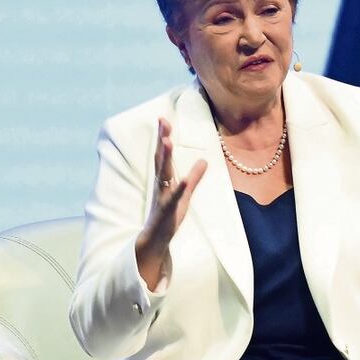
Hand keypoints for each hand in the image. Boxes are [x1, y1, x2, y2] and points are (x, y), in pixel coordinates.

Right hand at [135, 118, 206, 289]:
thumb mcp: (185, 194)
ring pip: (163, 174)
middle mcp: (161, 185)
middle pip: (160, 158)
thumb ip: (194, 178)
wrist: (156, 241)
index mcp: (164, 180)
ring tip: (167, 141)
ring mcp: (163, 196)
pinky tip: (183, 178)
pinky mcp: (167, 210)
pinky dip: (179, 187)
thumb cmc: (169, 216)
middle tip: (162, 120)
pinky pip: (174, 197)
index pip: (163, 155)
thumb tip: (204, 161)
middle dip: (161, 139)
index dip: (163, 136)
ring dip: (165, 157)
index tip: (163, 118)